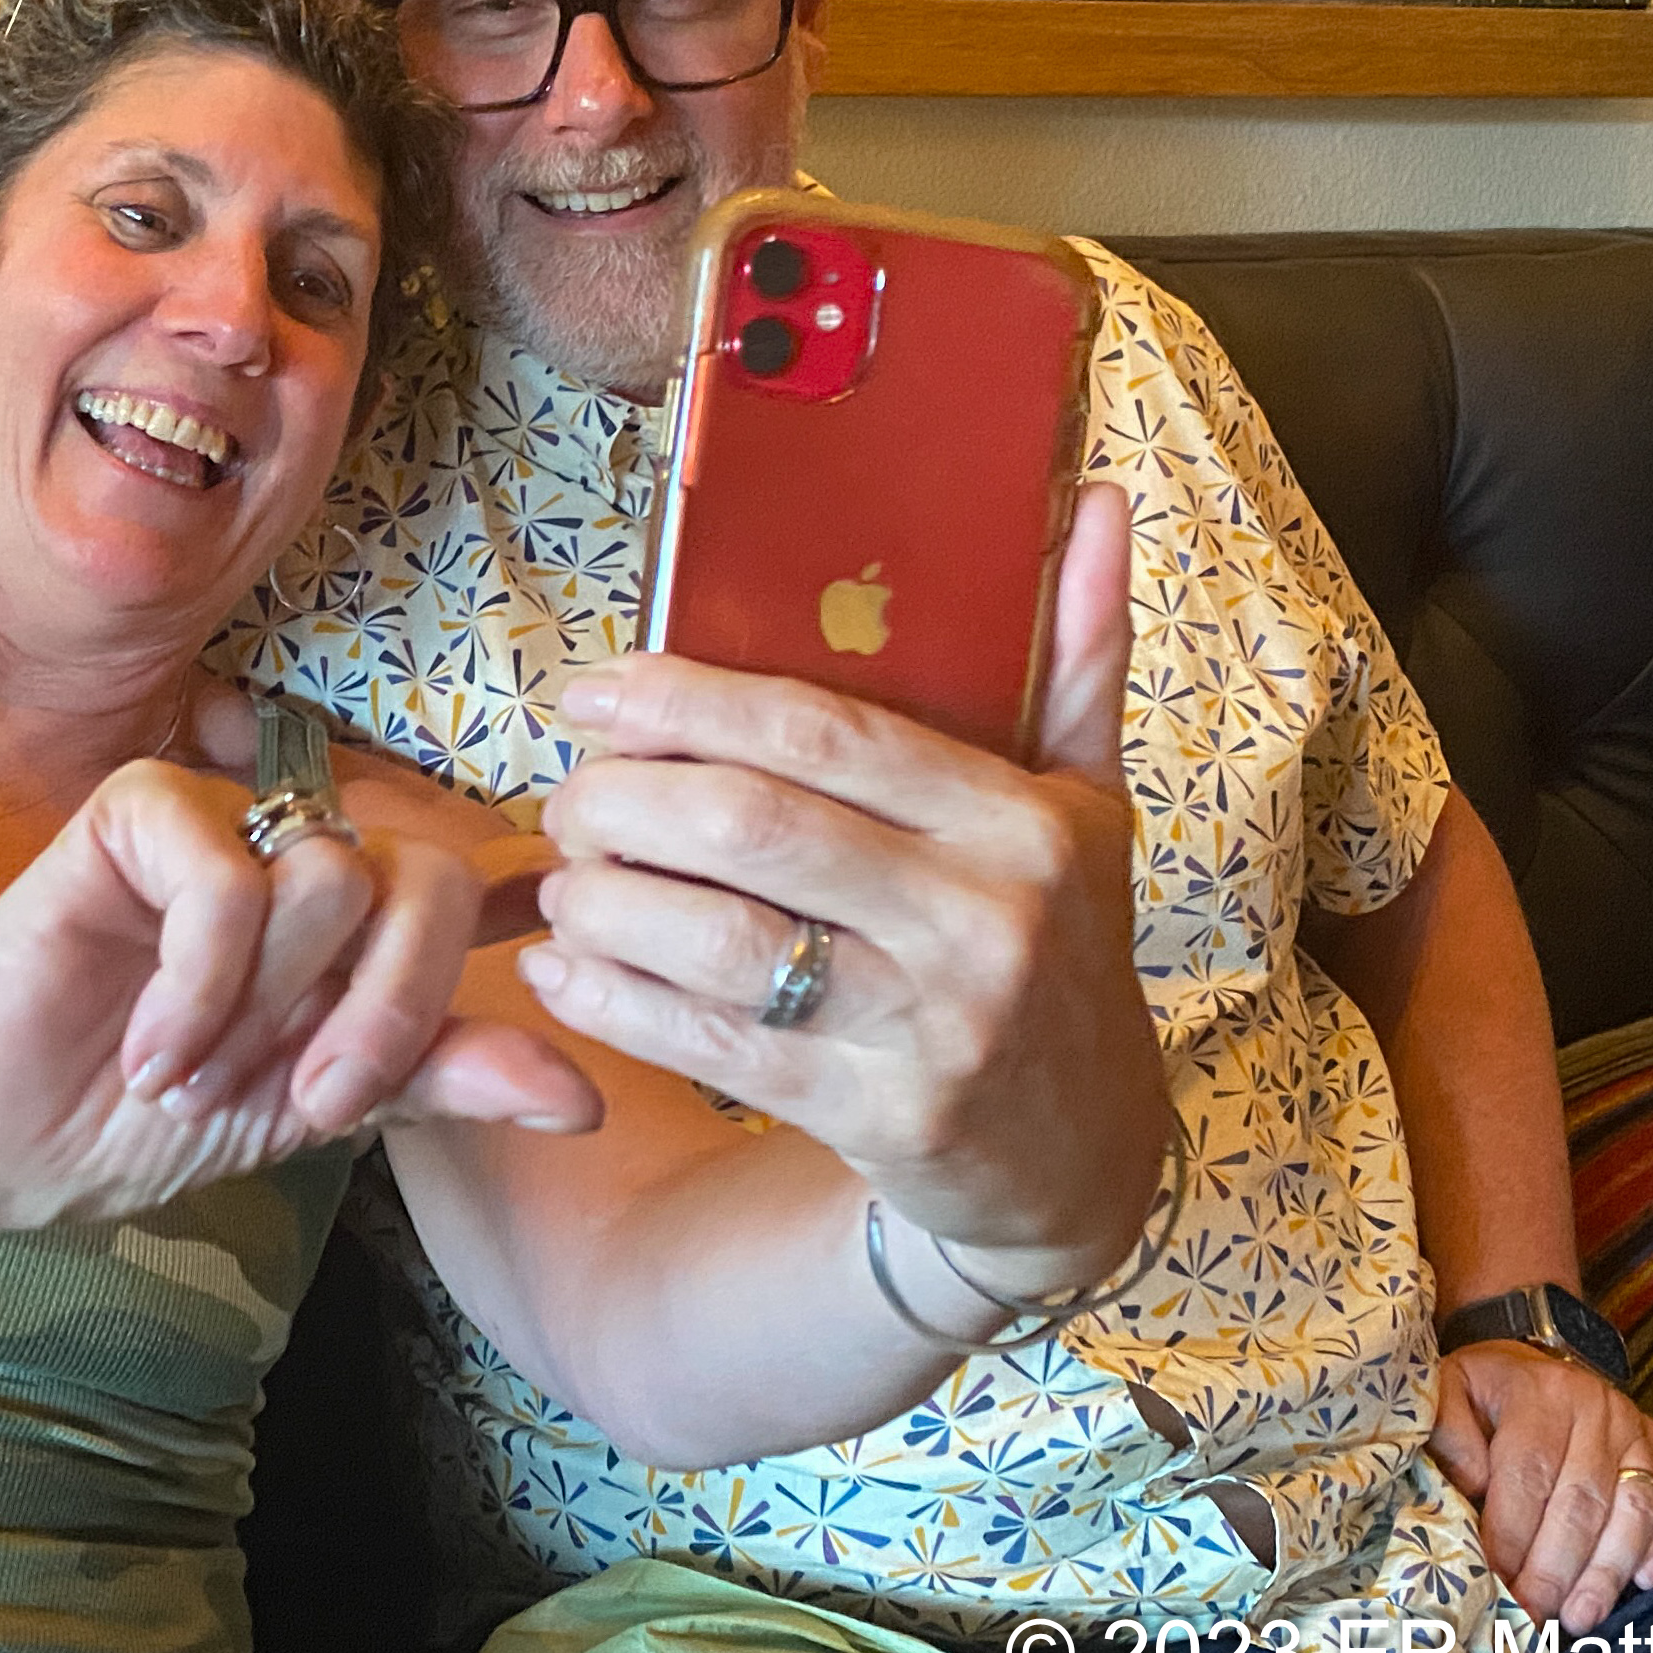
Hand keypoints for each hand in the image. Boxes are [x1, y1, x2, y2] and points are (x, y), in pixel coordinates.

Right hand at [0, 758, 598, 1230]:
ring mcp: (227, 820)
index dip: (488, 936)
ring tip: (190, 1070)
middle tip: (305, 1102)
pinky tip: (149, 1048)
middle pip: (427, 880)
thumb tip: (583, 1096)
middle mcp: (307, 853)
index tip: (467, 1000)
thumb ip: (443, 1079)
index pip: (472, 891)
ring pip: (328, 879)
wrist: (3, 1132)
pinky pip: (228, 881)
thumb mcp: (319, 1110)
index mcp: (361, 920)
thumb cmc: (153, 1115)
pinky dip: (196, 987)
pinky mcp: (142, 808)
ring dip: (261, 1012)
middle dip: (380, 1016)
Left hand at [520, 483, 1170, 1292]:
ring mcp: (931, 1025)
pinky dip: (617, 1003)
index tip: (595, 692)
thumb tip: (1091, 494)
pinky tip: (562, 970)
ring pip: (721, 943)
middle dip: (626, 800)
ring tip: (561, 877)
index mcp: (1019, 820)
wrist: (1083, 1157)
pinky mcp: (880, 1117)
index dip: (687, 701)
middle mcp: (980, 917)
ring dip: (608, 901)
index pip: (822, 731)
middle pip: (751, 826)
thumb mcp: (1088, 802)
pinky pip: (714, 1048)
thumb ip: (1079, 651)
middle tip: (571, 795)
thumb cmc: (1061, 947)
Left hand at [1430, 1340, 1652, 1631]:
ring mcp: (1640, 1431)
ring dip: (1607, 1570)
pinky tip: (1645, 1581)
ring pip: (1634, 1509)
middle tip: (1534, 1614)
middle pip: (1582, 1500)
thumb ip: (1449, 1435)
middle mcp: (1598, 1409)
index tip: (1496, 1582)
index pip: (1528, 1473)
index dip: (1511, 1533)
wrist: (1536, 1364)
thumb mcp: (1448, 1391)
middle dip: (1556, 1567)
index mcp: (1540, 1393)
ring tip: (1578, 1616)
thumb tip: (1471, 1487)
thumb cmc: (1487, 1392)